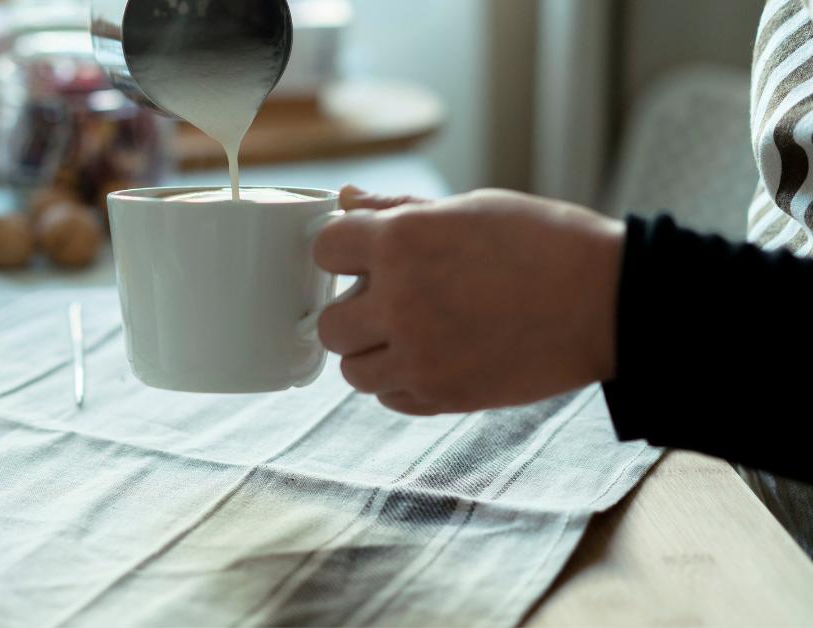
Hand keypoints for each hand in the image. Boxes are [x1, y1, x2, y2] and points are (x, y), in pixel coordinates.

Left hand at [314, 186, 624, 414]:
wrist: (609, 303)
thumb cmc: (546, 244)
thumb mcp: (470, 208)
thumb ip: (399, 209)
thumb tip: (348, 199)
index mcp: (402, 243)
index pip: (324, 249)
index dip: (342, 251)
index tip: (361, 256)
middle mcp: (400, 303)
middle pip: (329, 323)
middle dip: (353, 310)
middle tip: (388, 301)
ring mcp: (420, 356)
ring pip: (352, 370)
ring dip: (372, 352)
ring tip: (411, 333)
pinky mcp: (443, 396)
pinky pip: (390, 398)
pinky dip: (402, 382)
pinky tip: (433, 357)